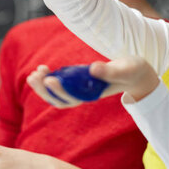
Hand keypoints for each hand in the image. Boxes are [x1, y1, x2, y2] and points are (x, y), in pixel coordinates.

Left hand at [26, 57, 159, 107]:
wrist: (135, 73)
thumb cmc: (131, 71)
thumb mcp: (125, 68)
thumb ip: (110, 70)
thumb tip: (92, 69)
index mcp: (94, 94)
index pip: (73, 98)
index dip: (60, 90)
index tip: (50, 78)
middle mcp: (85, 95)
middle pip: (60, 100)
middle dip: (45, 90)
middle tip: (34, 76)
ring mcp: (80, 90)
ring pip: (57, 95)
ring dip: (43, 86)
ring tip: (34, 74)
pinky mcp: (78, 82)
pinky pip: (60, 85)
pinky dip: (49, 79)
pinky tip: (43, 69)